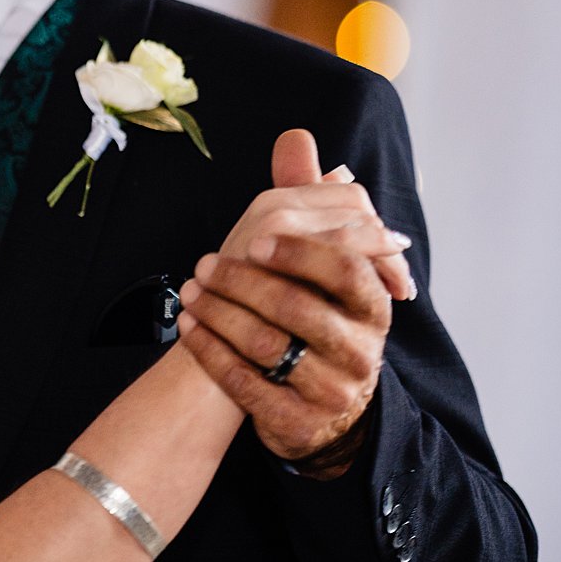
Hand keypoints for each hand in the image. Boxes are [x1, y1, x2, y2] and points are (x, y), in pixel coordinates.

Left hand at [175, 131, 407, 474]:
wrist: (322, 410)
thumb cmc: (319, 319)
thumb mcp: (326, 266)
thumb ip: (313, 202)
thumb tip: (297, 138)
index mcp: (373, 308)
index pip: (346, 268)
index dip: (300, 251)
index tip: (255, 237)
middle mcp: (361, 353)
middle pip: (300, 307)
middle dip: (244, 282)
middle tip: (203, 264)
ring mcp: (332, 392)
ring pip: (268, 347)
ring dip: (218, 315)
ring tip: (187, 293)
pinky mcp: (298, 423)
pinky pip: (247, 385)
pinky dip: (210, 353)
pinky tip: (187, 328)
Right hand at [212, 129, 414, 301]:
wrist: (206, 344)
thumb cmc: (241, 305)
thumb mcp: (273, 260)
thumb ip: (304, 222)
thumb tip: (341, 177)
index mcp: (274, 202)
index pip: (347, 195)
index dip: (376, 223)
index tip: (394, 252)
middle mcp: (272, 208)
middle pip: (355, 210)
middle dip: (387, 244)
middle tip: (402, 281)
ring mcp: (273, 231)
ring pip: (353, 233)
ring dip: (384, 262)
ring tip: (397, 291)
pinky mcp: (276, 258)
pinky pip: (341, 259)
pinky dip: (372, 279)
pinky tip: (385, 302)